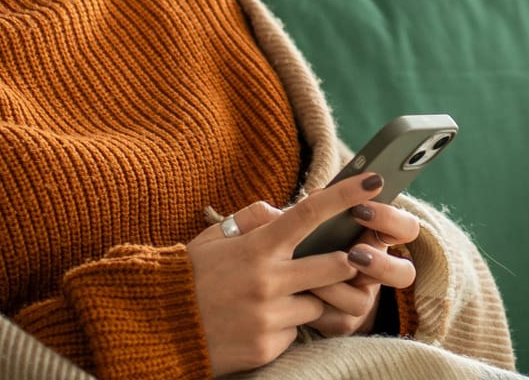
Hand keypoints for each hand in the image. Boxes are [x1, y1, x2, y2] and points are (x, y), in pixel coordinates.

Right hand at [185, 172, 385, 376]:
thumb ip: (254, 219)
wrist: (153, 330)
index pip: (310, 214)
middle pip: (337, 265)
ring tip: (269, 299)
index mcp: (256, 248)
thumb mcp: (215, 238)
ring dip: (306, 299)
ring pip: (317, 304)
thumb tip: (288, 212)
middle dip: (345, 262)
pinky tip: (255, 324)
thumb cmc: (187, 277)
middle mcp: (266, 281)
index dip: (347, 196)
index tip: (375, 182)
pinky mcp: (266, 347)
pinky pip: (294, 333)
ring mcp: (268, 317)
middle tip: (339, 260)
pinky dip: (284, 327)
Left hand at [303, 200, 420, 336]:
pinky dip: (318, 303)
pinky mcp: (342, 321)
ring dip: (339, 288)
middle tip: (354, 253)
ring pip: (365, 302)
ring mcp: (361, 298)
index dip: (390, 219)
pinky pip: (337, 318)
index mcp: (376, 238)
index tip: (360, 208)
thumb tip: (301, 200)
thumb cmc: (306, 240)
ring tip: (317, 279)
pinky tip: (301, 293)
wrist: (289, 279)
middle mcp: (376, 271)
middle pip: (405, 274)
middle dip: (381, 264)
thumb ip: (311, 208)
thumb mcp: (310, 220)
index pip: (405, 229)